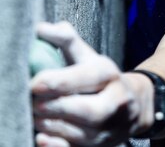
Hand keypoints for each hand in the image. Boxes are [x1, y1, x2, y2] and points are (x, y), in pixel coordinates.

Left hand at [31, 21, 153, 146]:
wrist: (133, 105)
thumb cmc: (101, 77)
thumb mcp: (88, 55)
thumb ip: (65, 39)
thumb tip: (40, 28)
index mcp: (108, 74)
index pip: (85, 78)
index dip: (58, 81)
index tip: (34, 82)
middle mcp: (114, 103)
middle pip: (85, 110)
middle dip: (54, 107)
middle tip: (31, 102)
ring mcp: (108, 128)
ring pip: (79, 133)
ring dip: (50, 125)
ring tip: (32, 114)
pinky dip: (56, 146)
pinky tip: (41, 137)